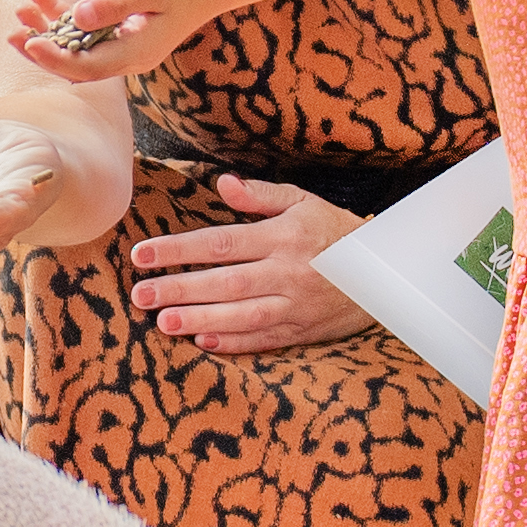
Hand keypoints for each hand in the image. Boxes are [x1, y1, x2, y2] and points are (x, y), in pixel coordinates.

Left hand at [9, 0, 217, 81]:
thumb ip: (113, 4)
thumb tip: (77, 15)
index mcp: (134, 54)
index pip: (86, 67)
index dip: (54, 58)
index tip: (28, 43)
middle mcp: (126, 57)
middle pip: (75, 64)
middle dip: (42, 49)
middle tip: (11, 34)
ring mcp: (122, 45)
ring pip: (77, 45)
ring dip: (48, 29)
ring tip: (21, 8)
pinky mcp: (120, 30)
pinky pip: (86, 28)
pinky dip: (63, 13)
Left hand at [124, 176, 375, 352]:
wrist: (385, 271)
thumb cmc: (334, 232)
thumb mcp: (303, 203)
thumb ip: (261, 196)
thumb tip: (222, 183)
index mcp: (282, 236)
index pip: (221, 242)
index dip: (179, 249)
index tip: (143, 254)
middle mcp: (287, 272)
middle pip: (225, 282)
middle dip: (180, 289)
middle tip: (140, 295)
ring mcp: (296, 304)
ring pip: (242, 315)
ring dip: (201, 319)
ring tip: (163, 323)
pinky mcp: (303, 329)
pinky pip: (265, 339)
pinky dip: (235, 343)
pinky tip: (204, 343)